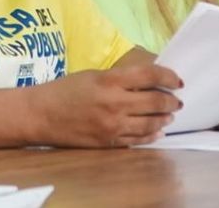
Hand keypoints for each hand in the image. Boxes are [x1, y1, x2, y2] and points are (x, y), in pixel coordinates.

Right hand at [31, 64, 181, 147]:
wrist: (40, 115)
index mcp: (109, 80)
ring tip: (169, 116)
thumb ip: (119, 78)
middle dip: (171, 101)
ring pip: (151, 123)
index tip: (177, 80)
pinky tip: (157, 131)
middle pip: (156, 101)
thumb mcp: (93, 76)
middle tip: (177, 101)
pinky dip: (152, 135)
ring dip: (164, 119)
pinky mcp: (109, 142)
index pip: (150, 75)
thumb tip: (146, 81)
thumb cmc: (64, 90)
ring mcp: (113, 125)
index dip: (169, 76)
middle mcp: (115, 103)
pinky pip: (138, 140)